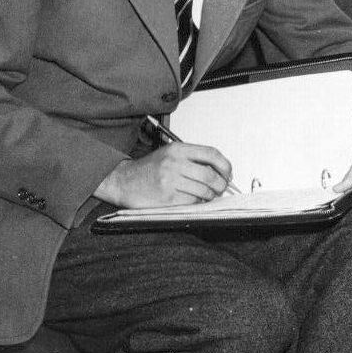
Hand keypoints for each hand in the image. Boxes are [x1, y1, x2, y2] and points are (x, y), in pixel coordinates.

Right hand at [95, 143, 233, 206]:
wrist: (123, 181)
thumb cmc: (150, 169)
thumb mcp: (170, 155)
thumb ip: (194, 159)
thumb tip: (222, 170)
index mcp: (178, 150)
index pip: (211, 154)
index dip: (225, 165)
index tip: (228, 174)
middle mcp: (174, 163)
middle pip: (211, 175)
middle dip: (221, 185)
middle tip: (220, 188)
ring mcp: (170, 181)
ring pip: (204, 191)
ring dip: (210, 196)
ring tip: (206, 194)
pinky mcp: (167, 198)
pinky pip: (192, 202)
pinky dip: (196, 202)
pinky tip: (191, 199)